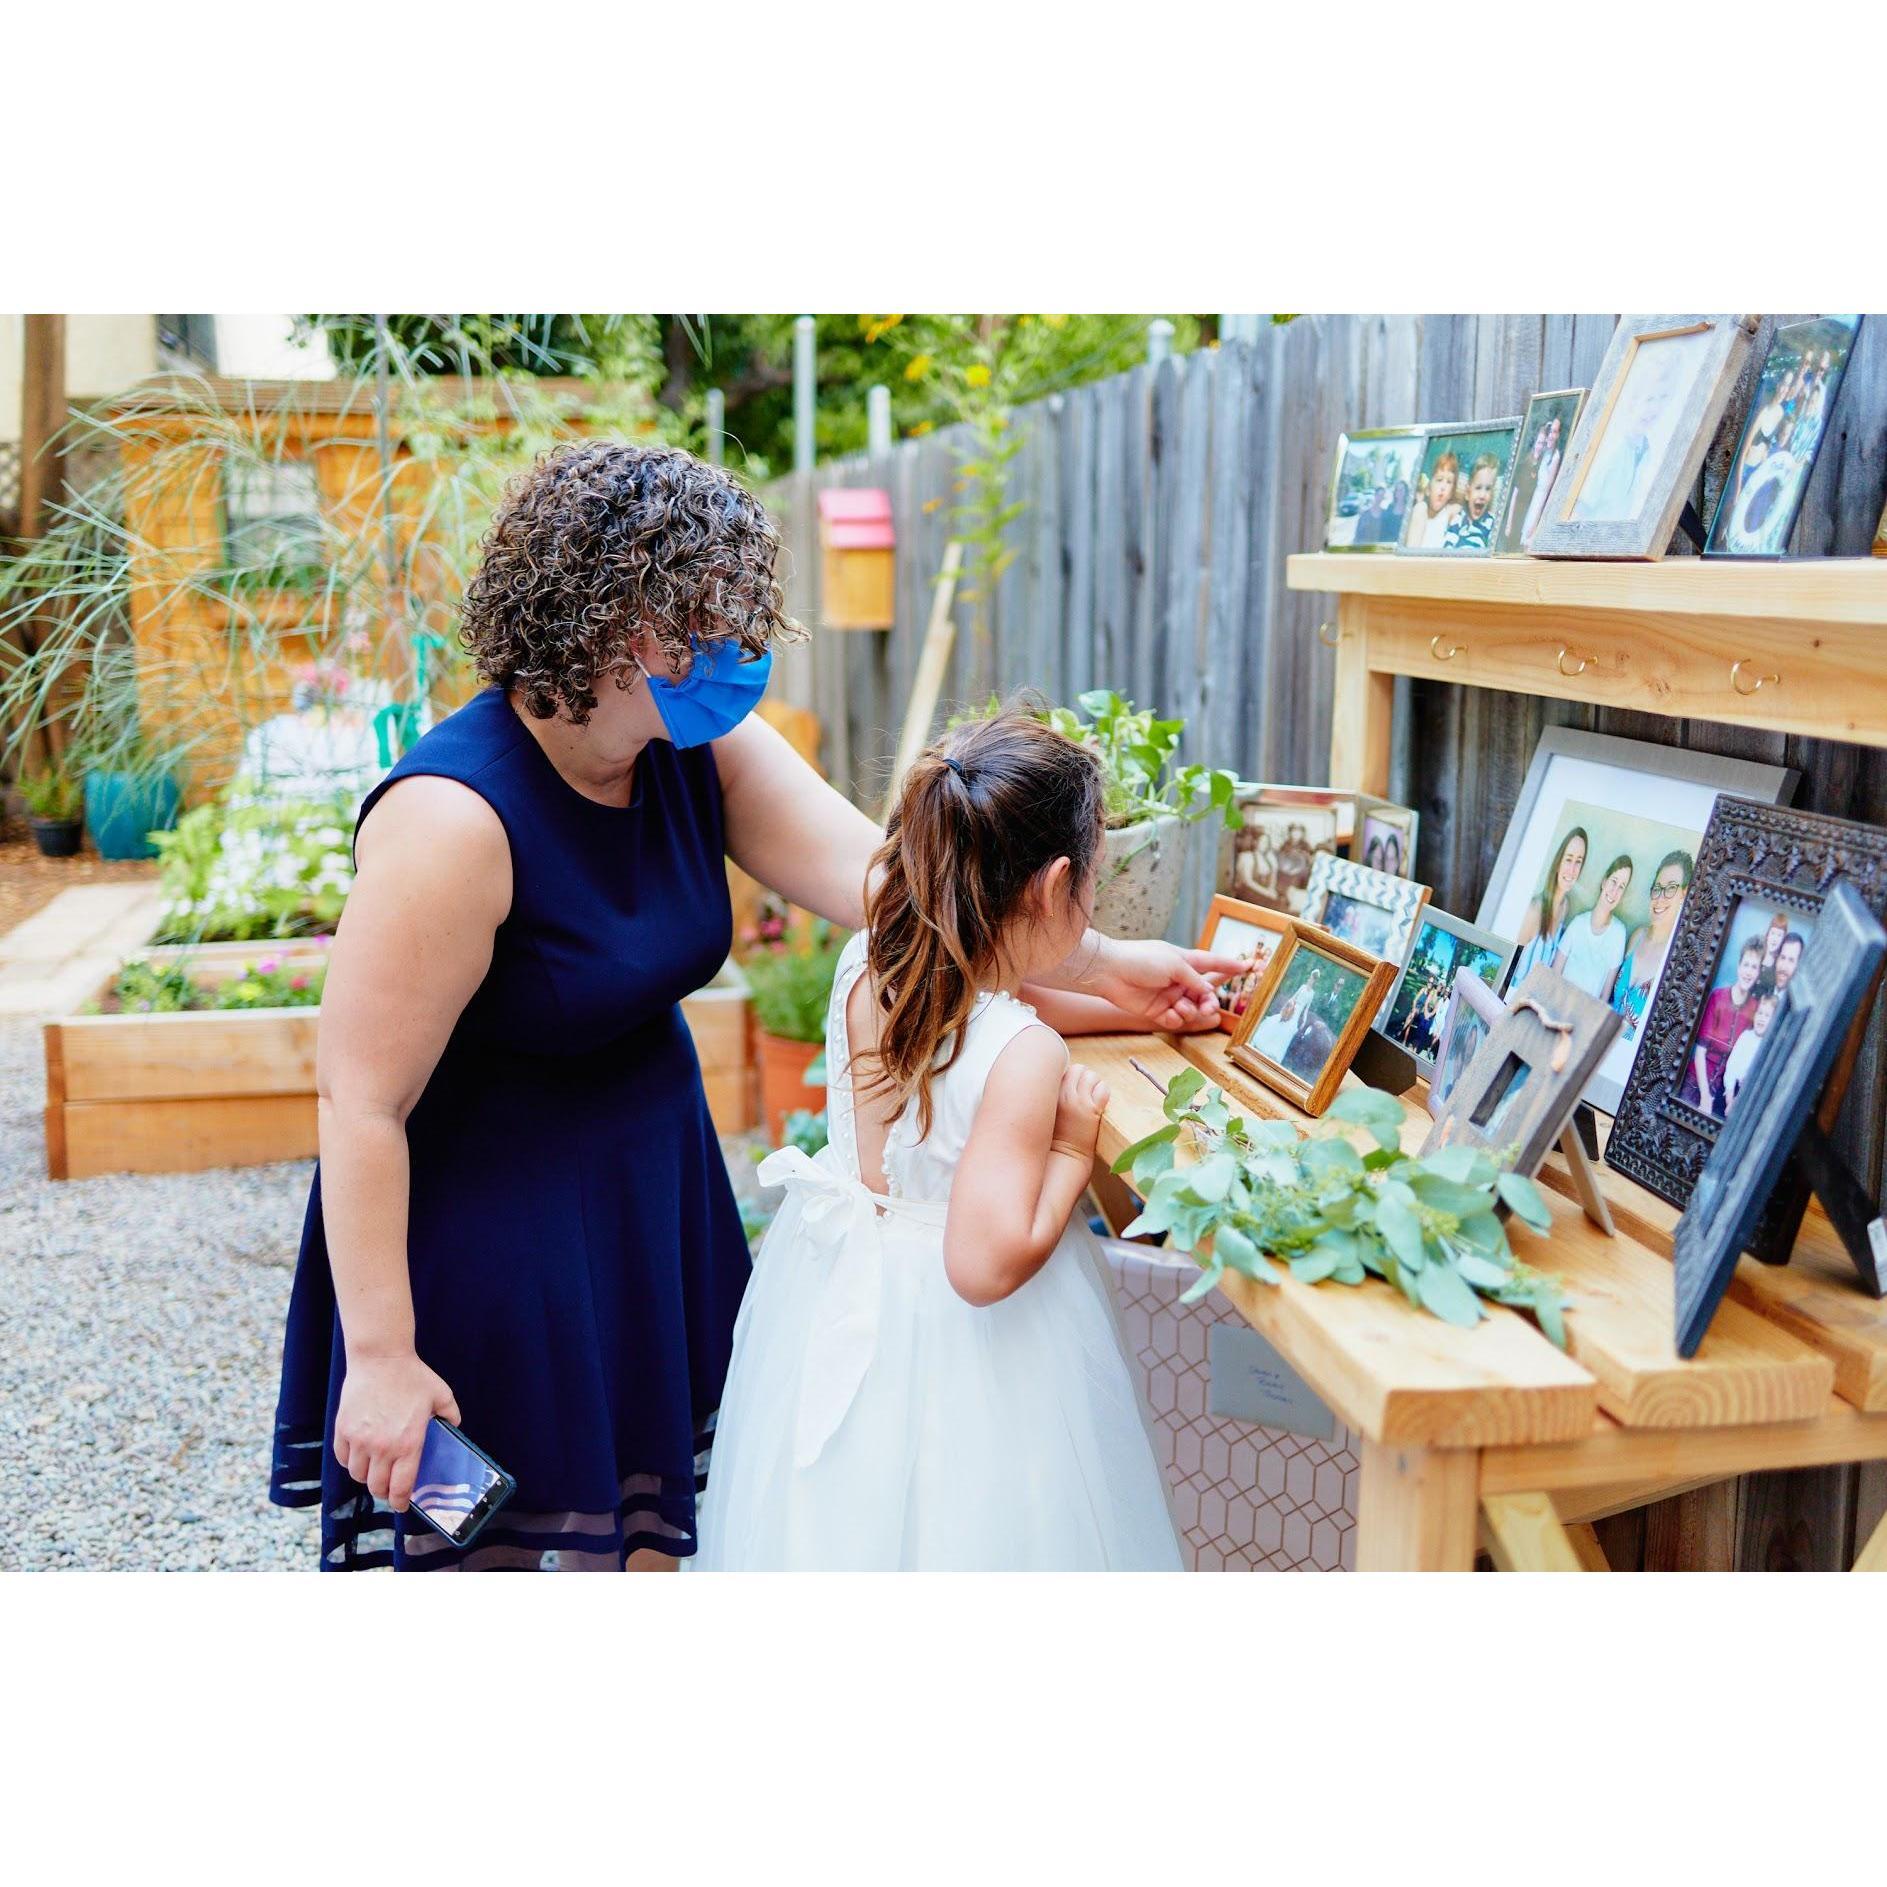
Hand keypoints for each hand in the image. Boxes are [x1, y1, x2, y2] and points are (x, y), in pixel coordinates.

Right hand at [334, 1350, 459, 1511]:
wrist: (381, 1358)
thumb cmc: (413, 1376)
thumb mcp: (442, 1395)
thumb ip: (451, 1415)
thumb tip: (453, 1428)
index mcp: (408, 1444)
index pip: (401, 1487)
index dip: (401, 1502)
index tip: (402, 1505)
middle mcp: (382, 1447)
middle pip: (377, 1487)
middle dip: (384, 1492)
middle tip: (389, 1488)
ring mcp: (359, 1440)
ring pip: (358, 1475)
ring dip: (367, 1477)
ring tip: (375, 1470)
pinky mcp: (343, 1430)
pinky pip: (343, 1458)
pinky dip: (350, 1462)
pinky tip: (359, 1456)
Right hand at [1051, 1064, 1110, 1159]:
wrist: (1065, 1154)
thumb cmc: (1056, 1134)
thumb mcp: (1049, 1109)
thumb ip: (1055, 1092)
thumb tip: (1067, 1076)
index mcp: (1052, 1093)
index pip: (1067, 1069)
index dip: (1074, 1077)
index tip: (1076, 1089)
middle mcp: (1065, 1094)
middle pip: (1080, 1069)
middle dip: (1085, 1077)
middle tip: (1086, 1092)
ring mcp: (1079, 1102)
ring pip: (1093, 1076)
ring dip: (1096, 1084)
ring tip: (1093, 1098)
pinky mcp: (1093, 1110)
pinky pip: (1103, 1089)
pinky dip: (1104, 1092)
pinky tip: (1100, 1103)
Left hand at [1092, 937, 1244, 1033]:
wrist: (1110, 972)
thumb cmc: (1142, 960)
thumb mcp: (1174, 964)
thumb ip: (1194, 978)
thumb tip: (1207, 990)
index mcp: (1185, 961)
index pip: (1213, 963)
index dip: (1230, 966)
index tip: (1249, 966)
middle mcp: (1179, 979)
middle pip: (1204, 994)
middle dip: (1209, 1002)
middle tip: (1207, 1007)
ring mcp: (1168, 995)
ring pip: (1191, 1009)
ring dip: (1190, 1011)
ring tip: (1180, 1007)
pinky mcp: (1156, 1010)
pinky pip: (1174, 1019)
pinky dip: (1174, 1019)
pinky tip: (1168, 1014)